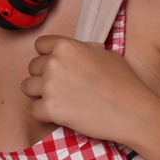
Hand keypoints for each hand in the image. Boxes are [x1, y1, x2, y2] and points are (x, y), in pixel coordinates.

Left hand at [20, 35, 159, 145]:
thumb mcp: (105, 54)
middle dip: (44, 77)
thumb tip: (75, 51)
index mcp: (66, 46)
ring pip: (27, 87)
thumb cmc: (124, 82)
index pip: (39, 45)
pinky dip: (43, 114)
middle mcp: (54, 62)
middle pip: (32, 68)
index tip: (56, 67)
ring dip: (40, 94)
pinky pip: (32, 110)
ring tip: (60, 101)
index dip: (47, 56)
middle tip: (63, 88)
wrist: (132, 111)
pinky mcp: (49, 108)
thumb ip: (82, 50)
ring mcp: (49, 86)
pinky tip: (59, 114)